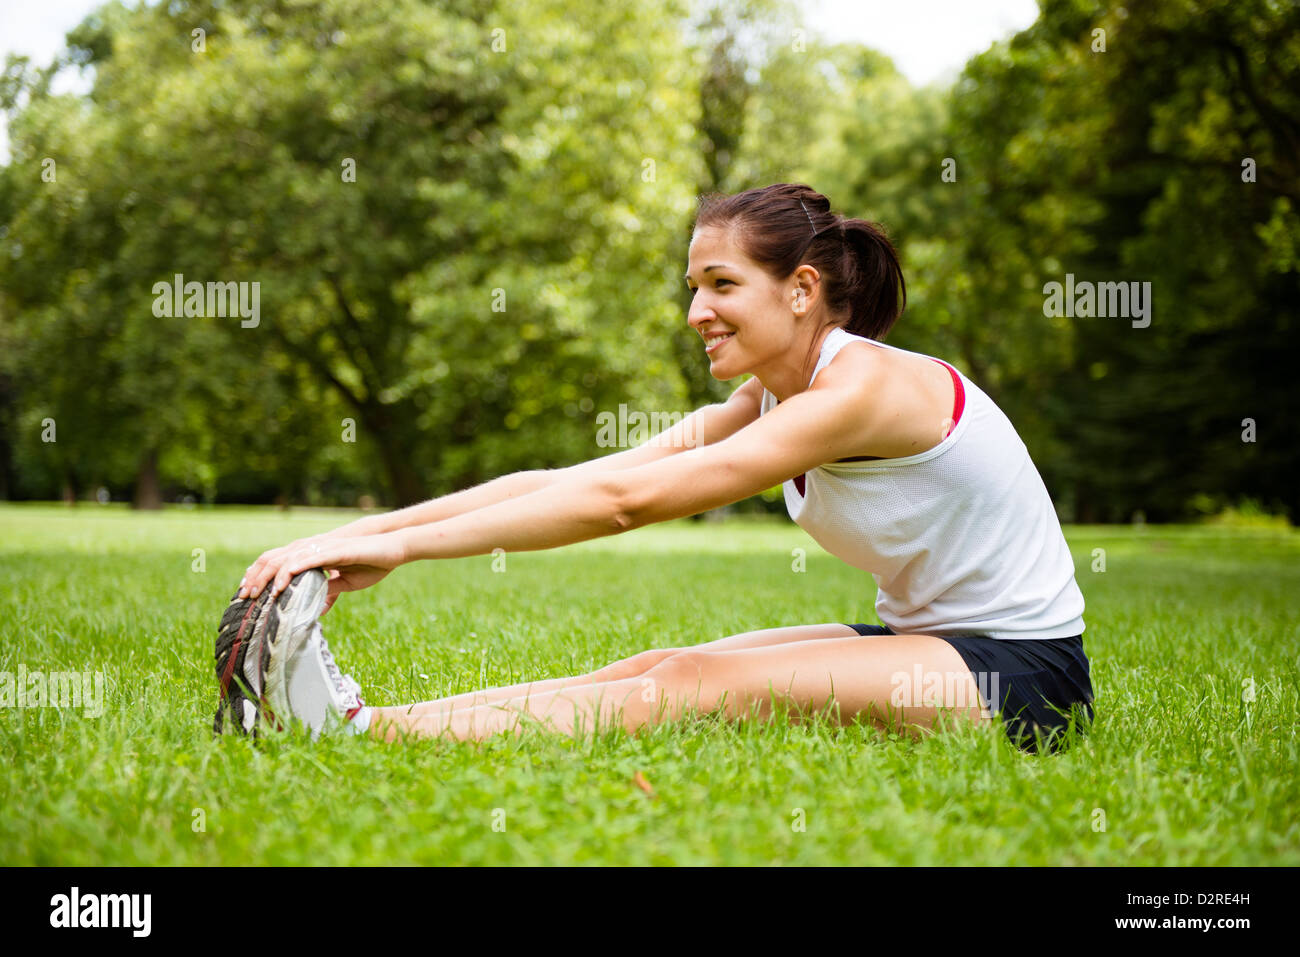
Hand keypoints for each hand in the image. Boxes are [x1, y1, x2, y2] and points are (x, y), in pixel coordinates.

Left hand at [239, 532, 406, 607]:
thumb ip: (329, 591)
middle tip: (242, 597)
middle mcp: (311, 549)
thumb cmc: (373, 562)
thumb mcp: (347, 582)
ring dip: (266, 577)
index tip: (247, 592)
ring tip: (254, 593)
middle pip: (272, 559)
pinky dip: (288, 572)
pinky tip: (280, 586)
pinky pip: (304, 561)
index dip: (259, 575)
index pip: (277, 562)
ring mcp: (320, 548)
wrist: (393, 548)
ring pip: (283, 560)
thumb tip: (317, 609)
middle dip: (254, 578)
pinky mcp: (331, 551)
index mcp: (312, 555)